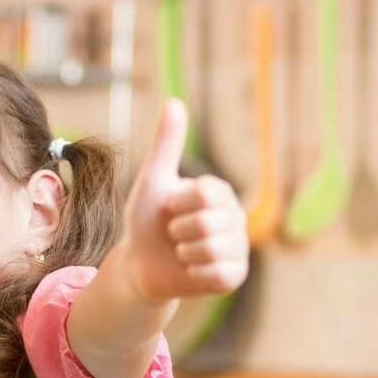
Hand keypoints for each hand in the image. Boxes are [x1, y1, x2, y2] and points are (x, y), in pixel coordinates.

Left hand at [119, 99, 248, 302]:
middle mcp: (236, 218)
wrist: (139, 264)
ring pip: (212, 249)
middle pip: (206, 223)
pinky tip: (191, 270)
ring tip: (182, 251)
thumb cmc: (147, 221)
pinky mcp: (234, 276)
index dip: (177, 205)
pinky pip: (218, 274)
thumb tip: (174, 102)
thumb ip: (166, 145)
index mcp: (220, 192)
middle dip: (177, 231)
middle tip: (174, 234)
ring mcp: (238, 248)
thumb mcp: (153, 181)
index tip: (170, 209)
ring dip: (184, 252)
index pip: (204, 194)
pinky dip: (195, 273)